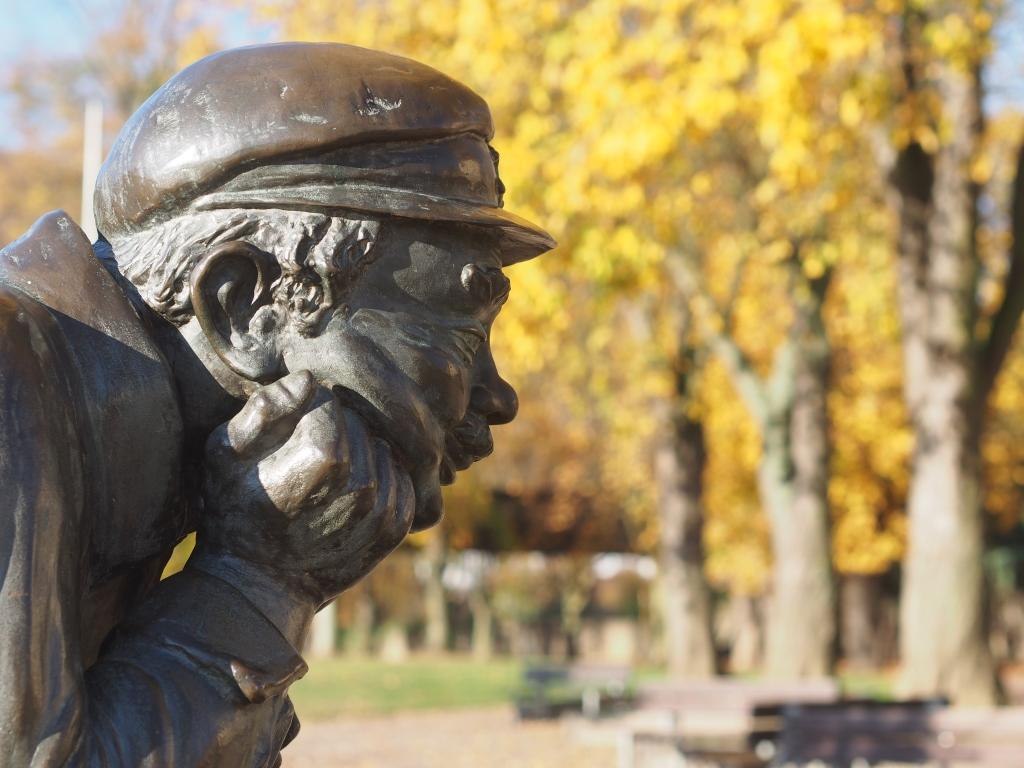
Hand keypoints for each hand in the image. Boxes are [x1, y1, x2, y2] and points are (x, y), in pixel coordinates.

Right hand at [198, 370, 414, 605]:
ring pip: (383, 448)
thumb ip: (264, 410)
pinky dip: (378, 476)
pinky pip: (399, 478)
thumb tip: (307, 379)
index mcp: (323, 459)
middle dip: (335, 427)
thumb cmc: (235, 510)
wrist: (259, 582)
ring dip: (360, 451)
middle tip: (306, 451)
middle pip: (360, 424)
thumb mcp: (225, 454)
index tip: (292, 423)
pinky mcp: (396, 527)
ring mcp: (382, 509)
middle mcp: (362, 485)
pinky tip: (347, 491)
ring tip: (327, 474)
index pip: (330, 402)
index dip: (310, 406)